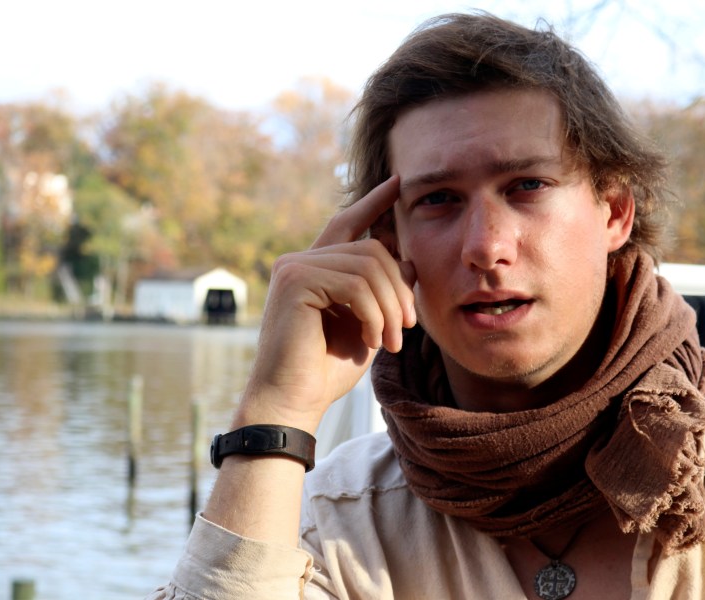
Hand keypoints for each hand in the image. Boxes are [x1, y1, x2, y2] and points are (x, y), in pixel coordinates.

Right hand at [236, 176, 415, 430]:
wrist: (294, 401)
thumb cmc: (327, 370)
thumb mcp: (368, 323)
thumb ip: (383, 291)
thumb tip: (410, 259)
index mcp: (316, 268)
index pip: (348, 223)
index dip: (374, 202)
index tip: (397, 184)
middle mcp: (301, 261)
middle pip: (373, 249)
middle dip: (400, 288)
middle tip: (407, 328)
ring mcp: (294, 267)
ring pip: (370, 265)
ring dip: (391, 306)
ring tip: (393, 341)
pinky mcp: (294, 280)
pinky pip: (356, 284)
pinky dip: (374, 314)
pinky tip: (373, 339)